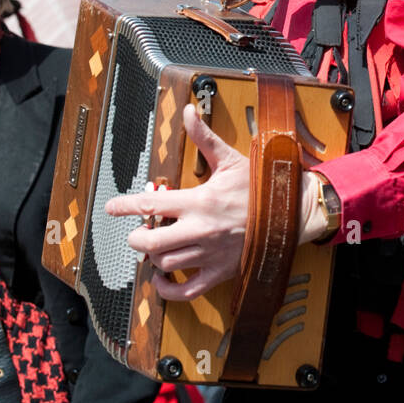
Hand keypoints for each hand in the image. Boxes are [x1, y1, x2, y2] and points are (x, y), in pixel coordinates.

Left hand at [104, 103, 335, 301]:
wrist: (291, 212)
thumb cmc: (261, 186)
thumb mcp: (230, 159)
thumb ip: (203, 138)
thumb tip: (188, 112)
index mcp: (199, 201)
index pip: (149, 205)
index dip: (124, 207)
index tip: (112, 207)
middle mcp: (201, 230)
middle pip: (150, 242)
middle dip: (136, 237)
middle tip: (138, 231)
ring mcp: (210, 254)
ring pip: (166, 263)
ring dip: (154, 256)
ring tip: (156, 246)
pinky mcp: (220, 272)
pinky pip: (187, 291)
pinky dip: (169, 289)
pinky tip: (162, 278)